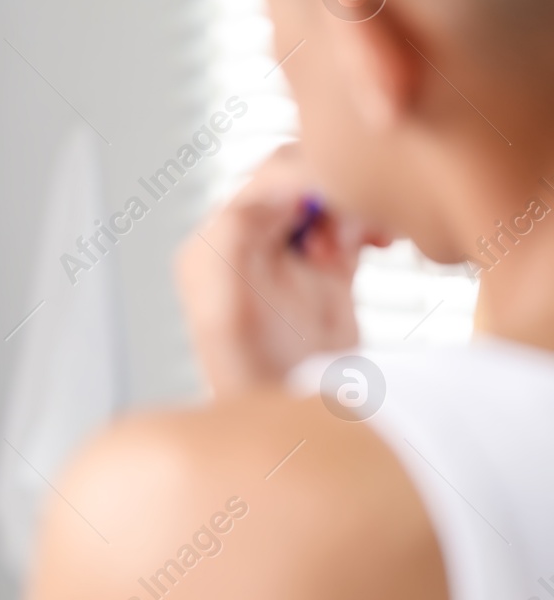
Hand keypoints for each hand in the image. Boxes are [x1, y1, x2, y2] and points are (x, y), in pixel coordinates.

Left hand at [175, 143, 389, 395]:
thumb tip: (275, 189)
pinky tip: (382, 241)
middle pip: (301, 179)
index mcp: (216, 242)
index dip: (308, 181)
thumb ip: (237, 235)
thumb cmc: (258, 377)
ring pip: (331, 196)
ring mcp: (290, 253)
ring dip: (355, 207)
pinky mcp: (328, 268)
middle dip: (336, 193)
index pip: (266, 179)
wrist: (305, 420)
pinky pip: (351, 221)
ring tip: (370, 241)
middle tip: (353, 233)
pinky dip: (369, 222)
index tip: (339, 202)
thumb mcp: (230, 304)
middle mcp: (249, 241)